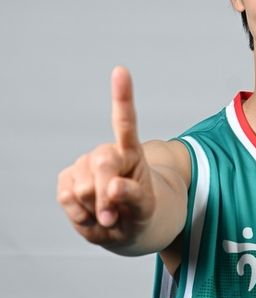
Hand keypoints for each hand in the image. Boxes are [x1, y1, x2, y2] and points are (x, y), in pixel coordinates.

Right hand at [57, 66, 155, 246]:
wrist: (123, 226)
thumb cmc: (139, 213)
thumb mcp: (146, 210)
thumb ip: (134, 198)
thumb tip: (113, 187)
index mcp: (131, 153)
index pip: (126, 122)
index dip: (122, 96)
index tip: (121, 71)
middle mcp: (106, 153)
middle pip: (101, 166)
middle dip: (107, 197)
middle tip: (114, 218)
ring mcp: (84, 164)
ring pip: (83, 189)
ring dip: (96, 211)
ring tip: (108, 215)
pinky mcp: (67, 179)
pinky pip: (67, 199)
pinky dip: (80, 216)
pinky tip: (90, 214)